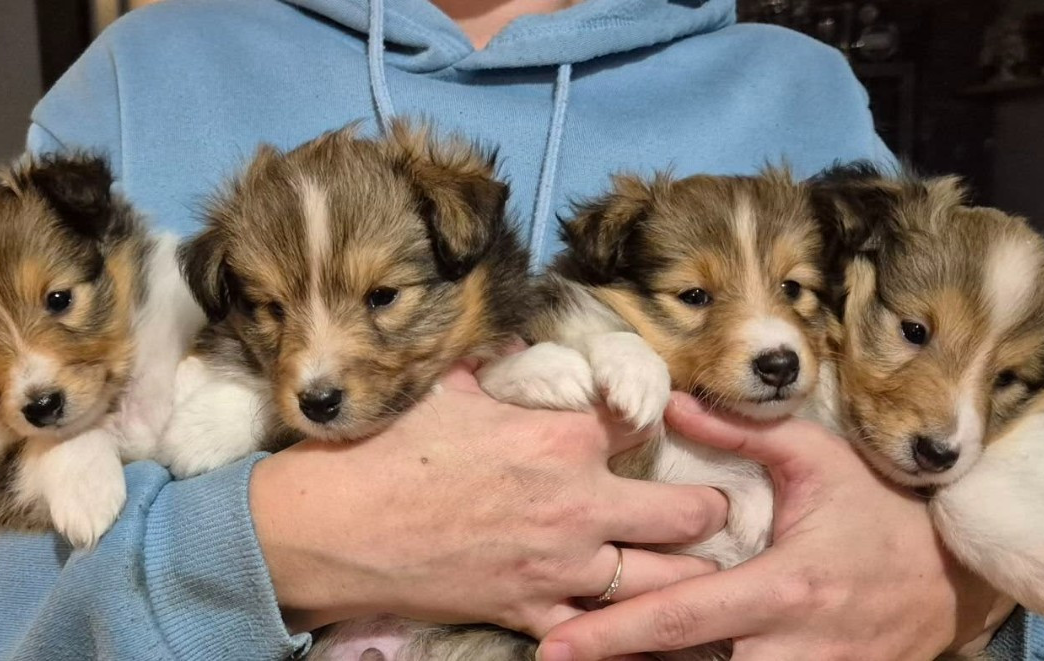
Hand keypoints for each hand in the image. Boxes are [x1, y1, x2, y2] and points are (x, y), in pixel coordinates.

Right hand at [249, 364, 729, 636]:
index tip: (666, 426)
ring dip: (686, 573)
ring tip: (700, 568)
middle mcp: (578, 502)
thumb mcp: (447, 392)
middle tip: (711, 509)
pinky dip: (625, 630)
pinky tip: (647, 628)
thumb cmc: (386, 451)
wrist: (332, 527)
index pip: (648, 422)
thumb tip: (506, 342)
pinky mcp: (531, 612)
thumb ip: (494, 371)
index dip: (663, 421)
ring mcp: (560, 564)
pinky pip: (601, 632)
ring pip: (665, 579)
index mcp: (561, 438)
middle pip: (687, 511)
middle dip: (707, 510)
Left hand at [540, 393, 1015, 660]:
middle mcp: (790, 649)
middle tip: (554, 655)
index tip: (553, 645)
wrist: (958, 577)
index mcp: (781, 590)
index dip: (612, 635)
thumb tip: (672, 403)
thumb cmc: (882, 511)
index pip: (679, 619)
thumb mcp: (820, 461)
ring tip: (599, 659)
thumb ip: (745, 433)